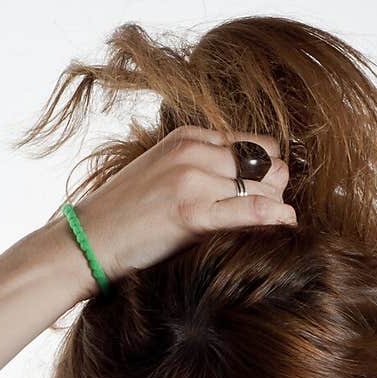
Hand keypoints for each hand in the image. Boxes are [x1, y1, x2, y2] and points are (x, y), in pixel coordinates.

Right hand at [65, 125, 296, 286]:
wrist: (89, 240)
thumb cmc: (126, 216)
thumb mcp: (164, 174)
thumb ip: (203, 169)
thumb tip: (246, 183)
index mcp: (188, 137)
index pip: (254, 144)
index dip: (268, 171)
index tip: (267, 194)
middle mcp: (194, 151)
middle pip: (264, 163)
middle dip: (275, 189)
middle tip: (272, 216)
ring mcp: (193, 180)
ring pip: (262, 186)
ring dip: (275, 207)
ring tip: (275, 226)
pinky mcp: (192, 213)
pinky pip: (249, 209)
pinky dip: (274, 217)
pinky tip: (287, 223)